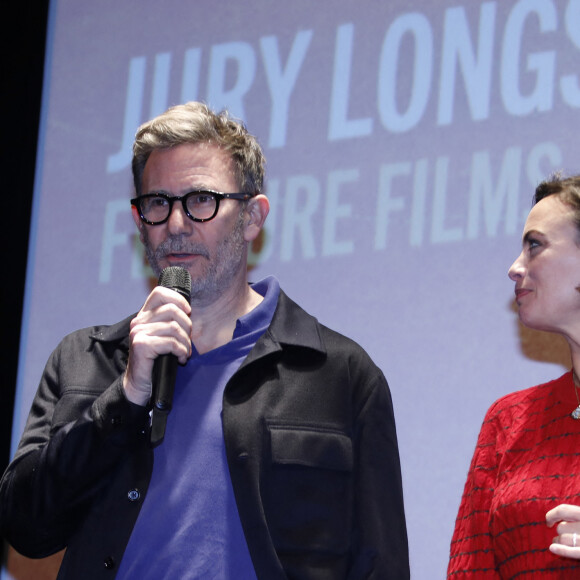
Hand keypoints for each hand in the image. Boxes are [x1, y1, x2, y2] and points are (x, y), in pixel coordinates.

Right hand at [123, 286, 191, 405]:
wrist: (140, 385)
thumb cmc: (155, 361)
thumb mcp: (163, 337)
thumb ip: (170, 322)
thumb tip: (189, 310)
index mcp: (144, 316)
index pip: (159, 293)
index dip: (178, 299)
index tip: (188, 311)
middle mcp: (138, 322)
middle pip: (172, 310)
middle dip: (187, 326)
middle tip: (187, 341)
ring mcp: (138, 333)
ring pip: (175, 328)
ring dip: (186, 343)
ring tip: (184, 352)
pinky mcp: (142, 345)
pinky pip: (171, 343)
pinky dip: (181, 351)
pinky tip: (180, 359)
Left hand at [546, 504, 579, 558]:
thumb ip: (573, 514)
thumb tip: (552, 518)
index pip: (564, 510)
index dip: (552, 515)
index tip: (548, 522)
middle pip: (561, 527)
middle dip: (561, 533)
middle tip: (568, 538)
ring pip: (563, 539)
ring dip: (561, 543)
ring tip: (569, 545)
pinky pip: (573, 551)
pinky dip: (562, 550)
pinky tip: (552, 549)